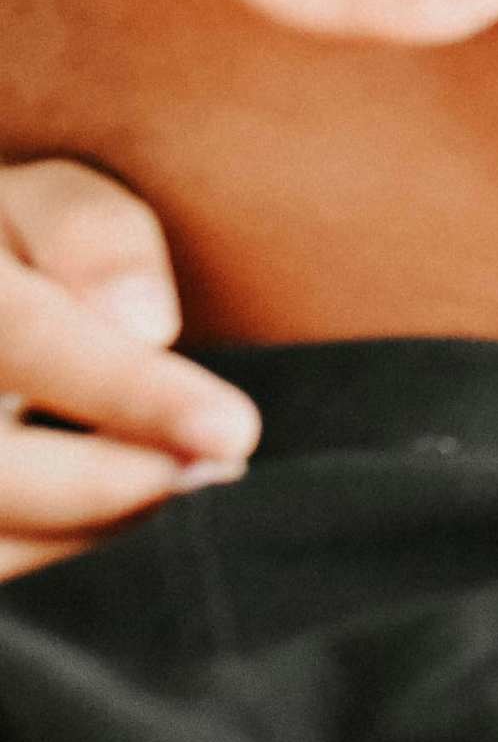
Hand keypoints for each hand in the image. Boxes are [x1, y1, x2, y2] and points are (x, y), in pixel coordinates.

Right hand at [0, 158, 260, 578]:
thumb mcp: (34, 199)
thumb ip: (89, 233)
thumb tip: (146, 324)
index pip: (20, 334)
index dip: (125, 388)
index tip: (232, 430)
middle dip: (106, 481)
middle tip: (211, 460)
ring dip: (82, 520)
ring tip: (160, 467)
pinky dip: (40, 542)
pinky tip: (92, 501)